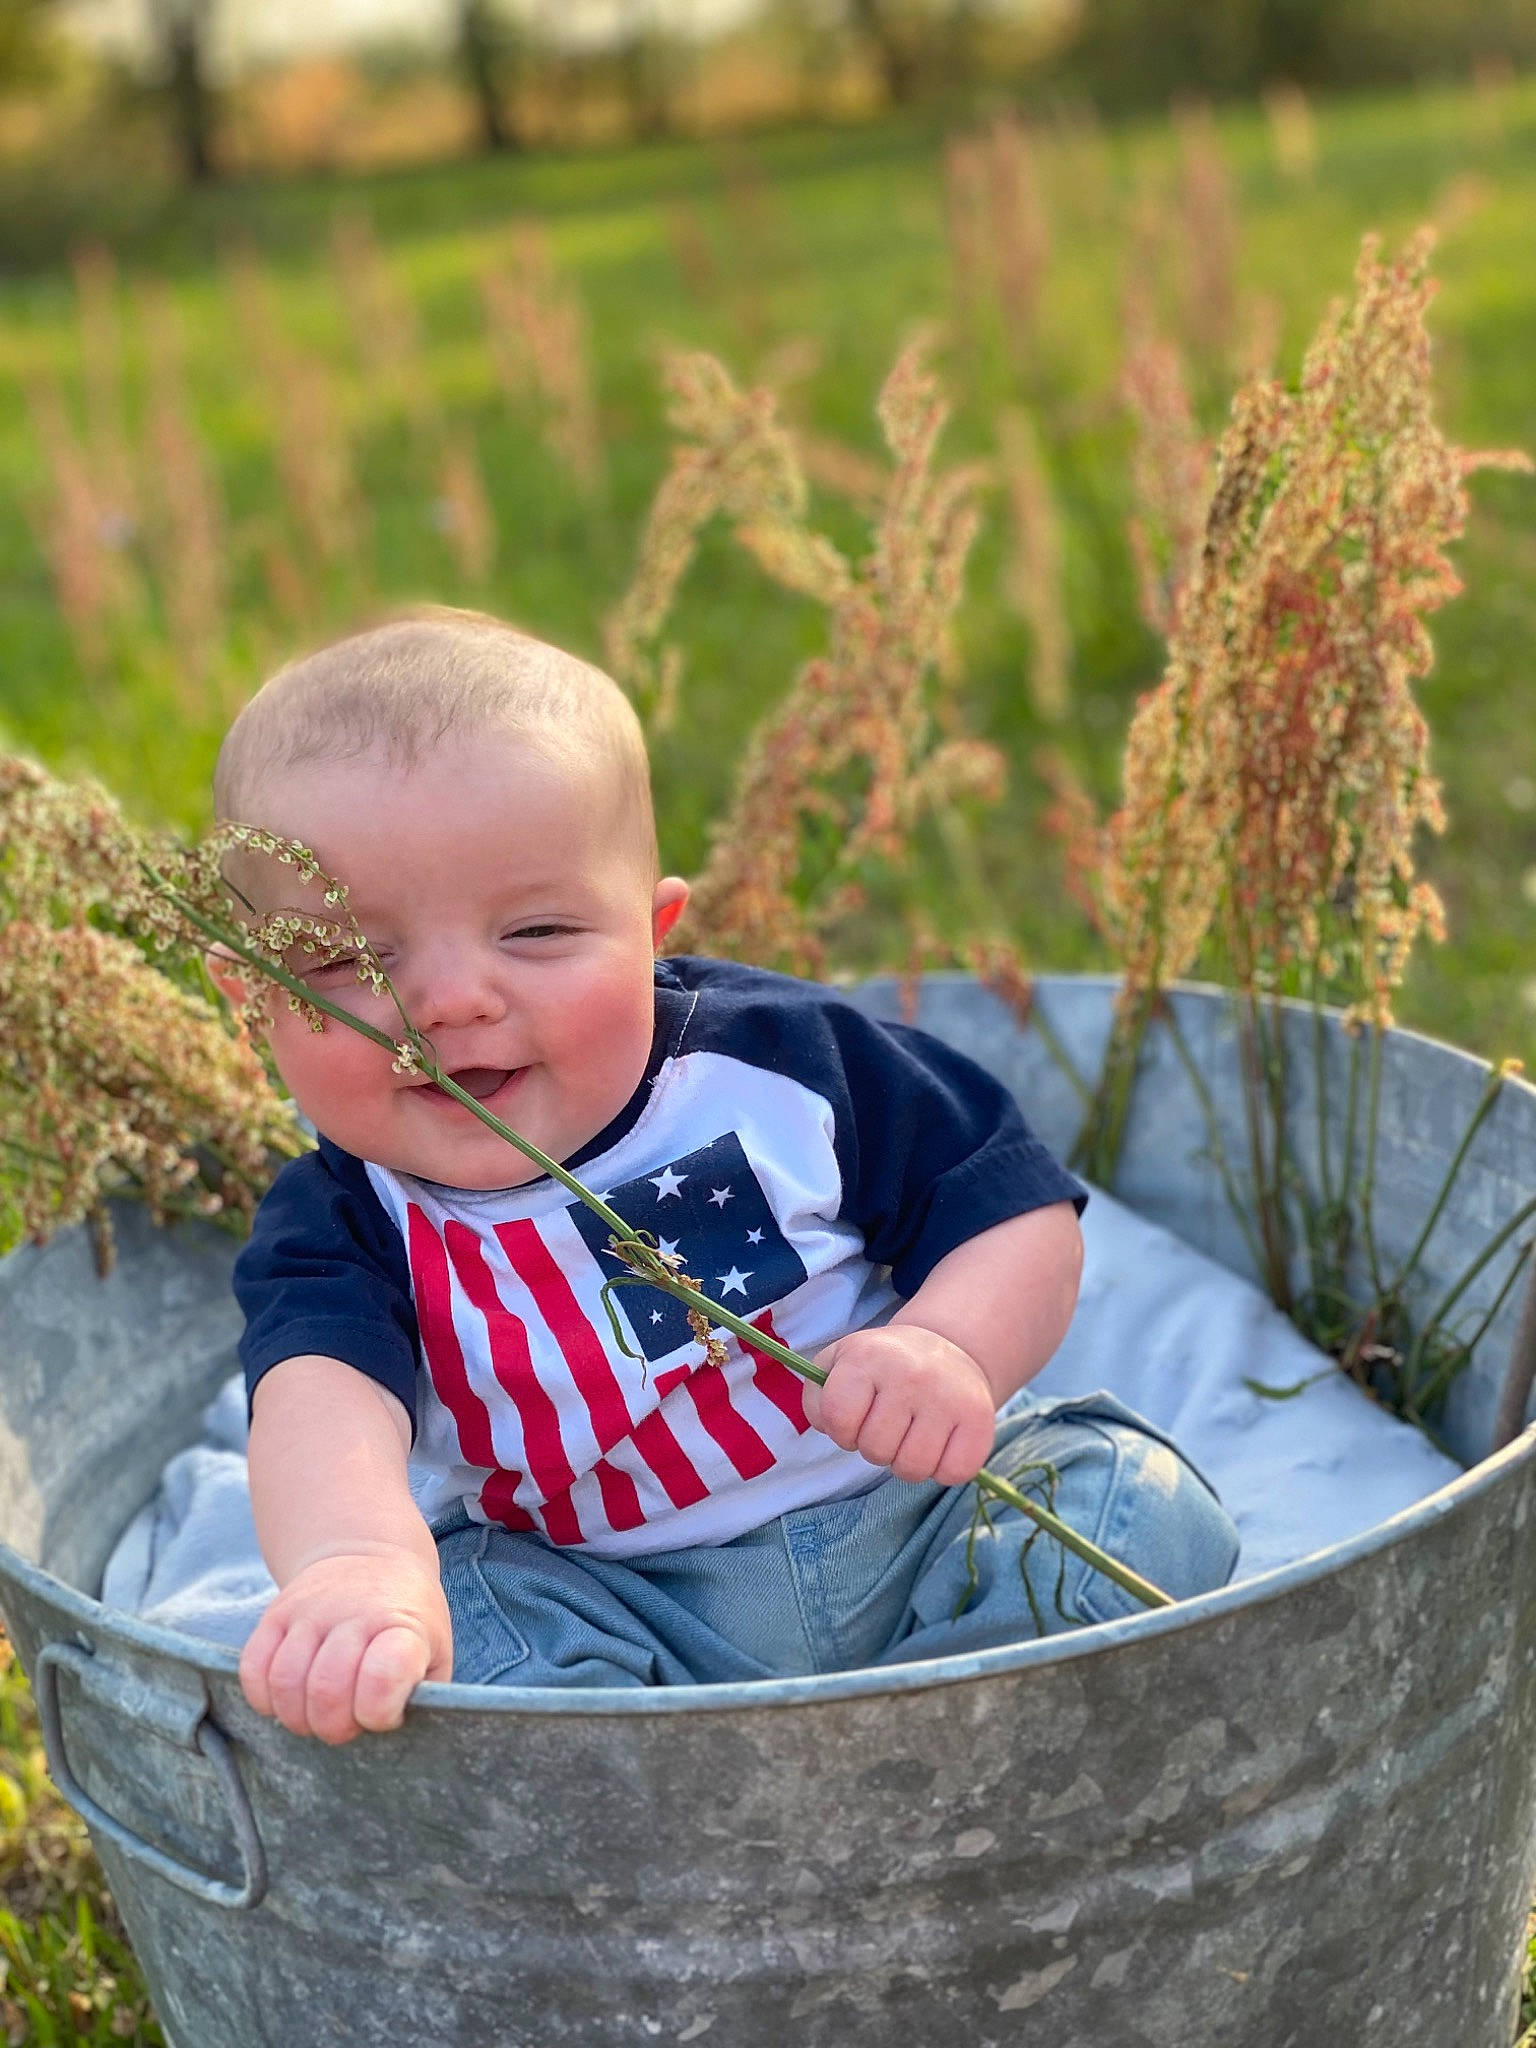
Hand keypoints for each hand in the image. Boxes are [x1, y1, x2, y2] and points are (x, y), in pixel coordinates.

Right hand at [238, 1548, 452, 1744]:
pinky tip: (286, 1700)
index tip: (384, 1715)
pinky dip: (264, 1698)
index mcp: (402, 1626)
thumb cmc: (406, 1624)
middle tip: (345, 1724)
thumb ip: (424, 1697)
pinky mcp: (275, 1612)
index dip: (378, 1712)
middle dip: (334, 1727)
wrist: (371, 1559)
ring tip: (315, 1716)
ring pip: (285, 1681)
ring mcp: (310, 1610)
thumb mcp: (435, 1653)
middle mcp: (354, 1612)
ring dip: (297, 1717)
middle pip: (327, 1688)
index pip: (383, 1677)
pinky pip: (253, 1667)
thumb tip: (398, 1735)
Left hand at [803, 1324, 996, 1485]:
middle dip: (876, 1447)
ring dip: (907, 1462)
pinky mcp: (981, 1419)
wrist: (947, 1349)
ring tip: (911, 1435)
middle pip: (875, 1450)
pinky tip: (940, 1442)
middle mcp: (909, 1374)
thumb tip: (828, 1427)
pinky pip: (953, 1474)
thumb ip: (818, 1397)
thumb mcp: (839, 1364)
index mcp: (867, 1357)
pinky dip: (943, 1469)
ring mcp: (948, 1397)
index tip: (855, 1419)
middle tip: (889, 1425)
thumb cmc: (882, 1367)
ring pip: (913, 1468)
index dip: (841, 1431)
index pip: (837, 1418)